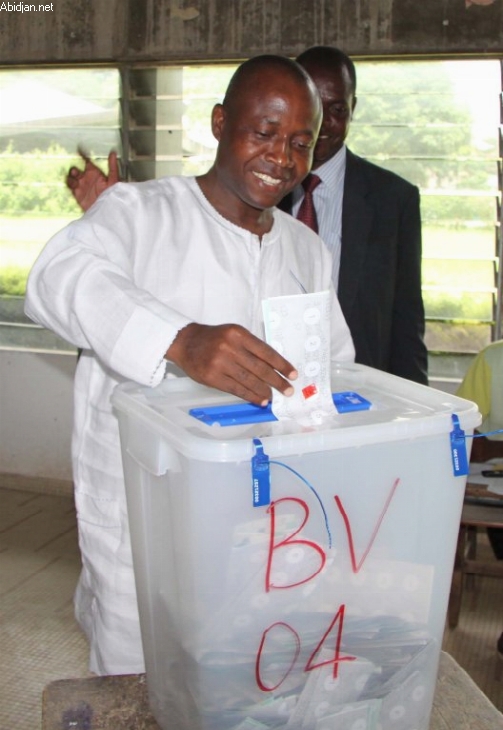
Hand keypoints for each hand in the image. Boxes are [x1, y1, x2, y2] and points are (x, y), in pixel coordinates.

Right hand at [66, 148, 120, 211]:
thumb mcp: (114, 181)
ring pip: (72, 177)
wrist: (107, 212)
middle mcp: (87, 179)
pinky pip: (70, 187)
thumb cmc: (113, 196)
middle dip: (74, 169)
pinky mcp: (78, 194)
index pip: (87, 162)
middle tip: (76, 172)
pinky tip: (70, 184)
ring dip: (71, 177)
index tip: (78, 149)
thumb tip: (113, 153)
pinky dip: (68, 184)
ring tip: (75, 180)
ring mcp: (82, 186)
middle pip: (76, 169)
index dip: (82, 155)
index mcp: (95, 173)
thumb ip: (112, 167)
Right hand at [167, 323, 297, 405]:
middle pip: (260, 368)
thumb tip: (273, 367)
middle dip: (277, 381)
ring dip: (265, 391)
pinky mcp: (213, 377)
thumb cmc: (213, 338)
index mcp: (238, 334)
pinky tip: (260, 400)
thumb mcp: (233, 334)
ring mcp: (220, 363)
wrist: (186, 342)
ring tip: (274, 397)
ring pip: (249, 380)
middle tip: (288, 390)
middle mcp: (230, 347)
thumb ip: (251, 347)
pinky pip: (237, 389)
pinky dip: (251, 396)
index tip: (293, 374)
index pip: (266, 352)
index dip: (282, 365)